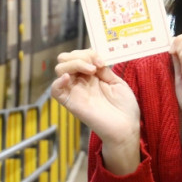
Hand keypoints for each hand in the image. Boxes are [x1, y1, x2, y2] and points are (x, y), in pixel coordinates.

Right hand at [54, 50, 140, 173]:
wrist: (126, 128)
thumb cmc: (125, 108)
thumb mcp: (117, 83)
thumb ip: (104, 70)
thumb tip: (94, 60)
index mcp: (92, 76)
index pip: (80, 56)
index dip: (89, 53)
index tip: (102, 61)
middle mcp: (81, 82)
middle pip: (67, 60)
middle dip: (79, 55)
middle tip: (95, 64)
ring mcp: (75, 91)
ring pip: (60, 69)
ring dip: (74, 63)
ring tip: (91, 70)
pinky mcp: (71, 103)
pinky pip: (55, 91)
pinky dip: (58, 81)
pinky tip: (69, 77)